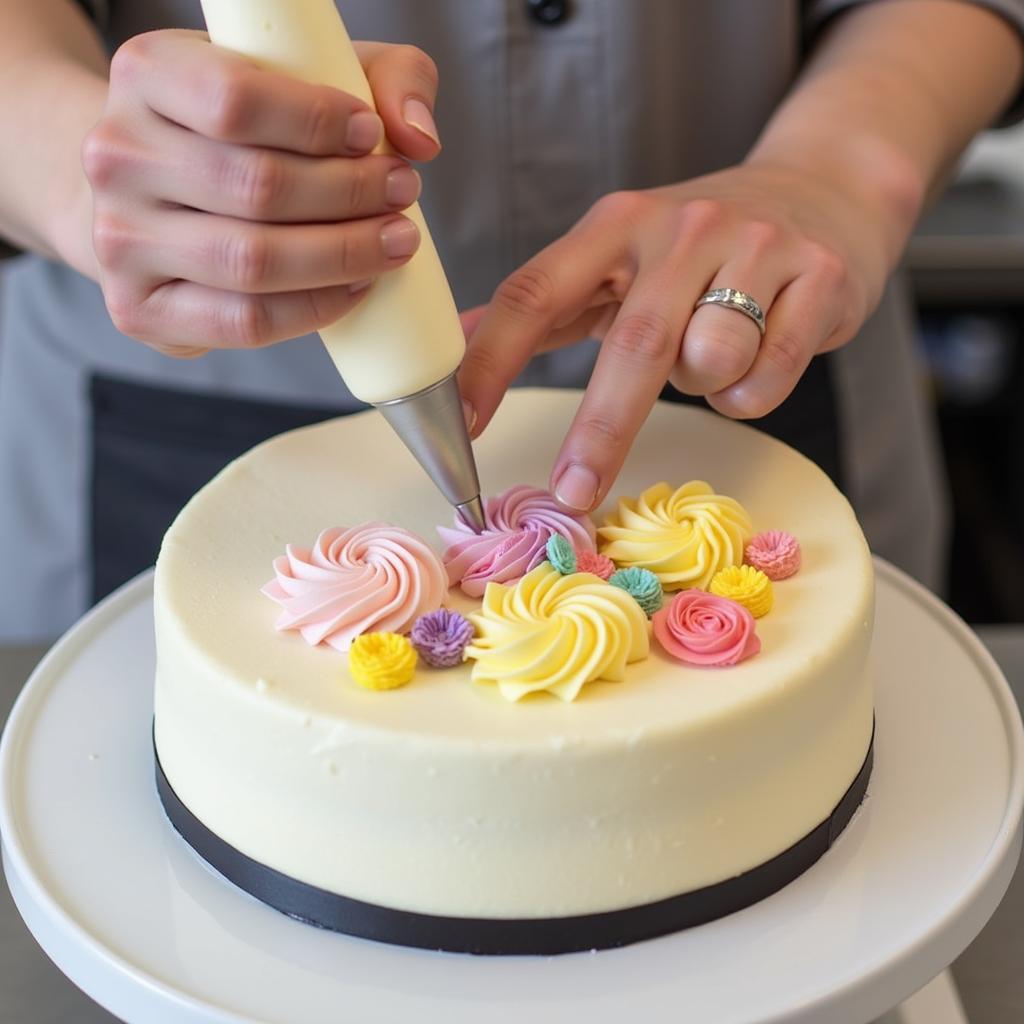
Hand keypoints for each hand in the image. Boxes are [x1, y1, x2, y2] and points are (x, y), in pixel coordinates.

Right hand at [82, 30, 441, 356]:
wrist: (155, 196)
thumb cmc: (243, 131)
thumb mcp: (305, 73)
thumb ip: (381, 77)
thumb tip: (419, 138)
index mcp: (145, 73)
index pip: (236, 101)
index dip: (319, 123)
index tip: (374, 136)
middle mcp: (116, 154)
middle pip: (256, 188)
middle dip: (350, 195)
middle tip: (402, 194)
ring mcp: (119, 239)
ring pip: (253, 261)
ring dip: (343, 255)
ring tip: (395, 242)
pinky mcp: (140, 309)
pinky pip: (244, 320)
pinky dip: (314, 309)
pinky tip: (355, 288)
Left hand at [458, 160, 890, 511]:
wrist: (823, 189)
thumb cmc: (700, 247)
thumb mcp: (618, 254)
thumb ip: (546, 301)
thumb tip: (458, 337)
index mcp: (616, 224)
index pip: (536, 292)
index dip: (493, 361)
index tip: (462, 425)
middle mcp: (683, 227)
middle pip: (633, 343)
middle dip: (600, 429)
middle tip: (573, 493)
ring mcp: (757, 246)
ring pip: (711, 359)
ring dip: (703, 383)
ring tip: (714, 354)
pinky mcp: (821, 275)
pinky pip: (769, 374)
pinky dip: (753, 390)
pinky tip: (757, 358)